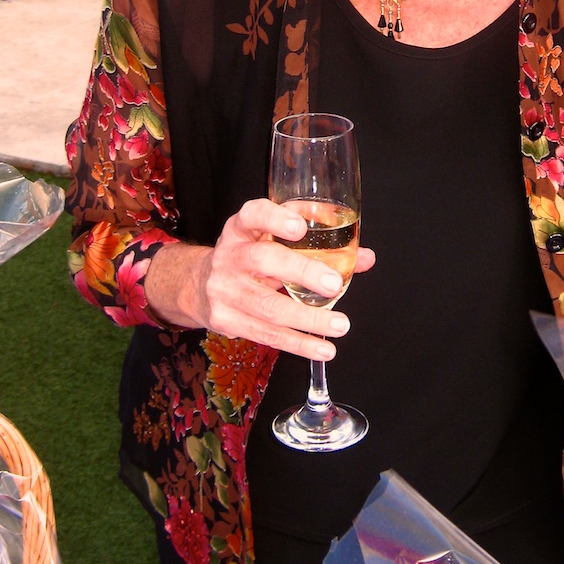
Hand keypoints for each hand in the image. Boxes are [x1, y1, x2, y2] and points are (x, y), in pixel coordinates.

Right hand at [145, 199, 374, 360]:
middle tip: (332, 283)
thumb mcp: (271, 242)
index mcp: (241, 229)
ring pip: (267, 306)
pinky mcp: (226, 320)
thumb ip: (317, 246)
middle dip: (301, 272)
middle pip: (263, 261)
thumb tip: (364, 258)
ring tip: (340, 324)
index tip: (301, 227)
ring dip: (308, 318)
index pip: (253, 215)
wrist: (199, 286)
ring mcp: (224, 290)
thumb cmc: (248, 258)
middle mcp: (229, 256)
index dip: (275, 219)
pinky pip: (266, 334)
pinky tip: (323, 348)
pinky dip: (299, 344)